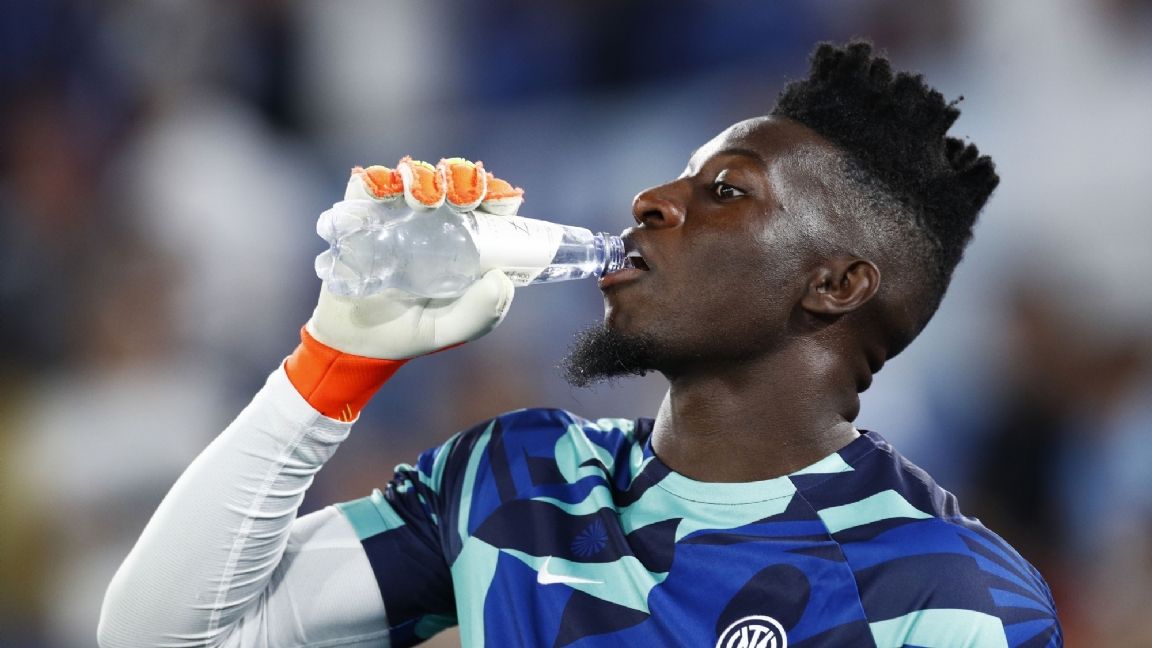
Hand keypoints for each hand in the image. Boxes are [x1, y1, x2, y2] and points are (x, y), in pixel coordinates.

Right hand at [307, 157, 523, 359]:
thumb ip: (481, 313)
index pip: (487, 208)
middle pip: (455, 183)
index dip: (497, 196)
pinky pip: (369, 185)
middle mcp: (433, 222)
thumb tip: (500, 277)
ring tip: (423, 201)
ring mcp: (396, 214)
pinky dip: (381, 180)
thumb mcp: (449, 330)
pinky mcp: (360, 214)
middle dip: (463, 180)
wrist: (353, 342)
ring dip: (425, 179)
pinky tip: (390, 191)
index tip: (499, 202)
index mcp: (463, 245)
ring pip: (416, 176)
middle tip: (460, 199)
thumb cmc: (408, 332)